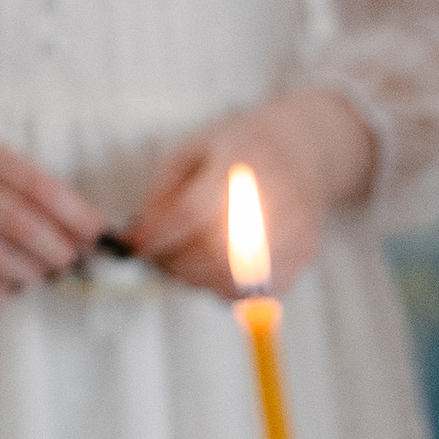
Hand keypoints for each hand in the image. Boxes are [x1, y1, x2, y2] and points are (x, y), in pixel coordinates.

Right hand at [0, 131, 99, 293]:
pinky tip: (8, 287)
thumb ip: (28, 189)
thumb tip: (87, 228)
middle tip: (70, 259)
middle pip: (20, 224)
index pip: (35, 184)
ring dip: (29, 272)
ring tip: (40, 273)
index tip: (97, 232)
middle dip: (56, 249)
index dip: (74, 213)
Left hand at [127, 89, 374, 297]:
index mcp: (244, 161)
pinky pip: (257, 292)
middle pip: (215, 252)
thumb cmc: (240, 146)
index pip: (194, 213)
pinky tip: (214, 269)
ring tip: (182, 264)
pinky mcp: (305, 253)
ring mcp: (296, 230)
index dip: (158, 236)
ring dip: (197, 279)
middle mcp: (277, 197)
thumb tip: (139, 237)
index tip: (134, 245)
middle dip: (175, 263)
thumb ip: (165, 193)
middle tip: (157, 259)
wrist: (303, 147)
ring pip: (235, 278)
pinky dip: (227, 289)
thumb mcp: (192, 151)